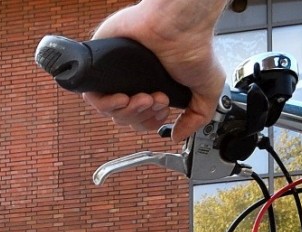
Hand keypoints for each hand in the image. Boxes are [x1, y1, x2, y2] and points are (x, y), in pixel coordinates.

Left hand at [83, 1, 227, 136]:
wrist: (179, 25)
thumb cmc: (193, 46)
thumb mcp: (208, 89)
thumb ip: (197, 117)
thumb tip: (178, 137)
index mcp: (152, 88)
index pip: (139, 120)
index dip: (148, 123)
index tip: (161, 113)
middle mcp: (134, 82)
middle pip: (124, 118)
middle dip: (141, 116)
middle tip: (156, 100)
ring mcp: (117, 75)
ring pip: (109, 111)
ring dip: (129, 111)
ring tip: (146, 97)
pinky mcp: (103, 65)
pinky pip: (93, 96)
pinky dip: (107, 104)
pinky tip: (124, 98)